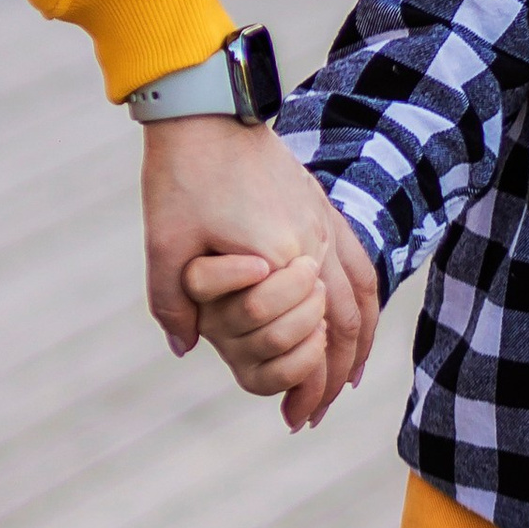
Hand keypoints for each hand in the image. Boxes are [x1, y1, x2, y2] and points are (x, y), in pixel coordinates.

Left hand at [140, 117, 373, 428]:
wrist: (206, 107)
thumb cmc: (181, 174)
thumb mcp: (164, 243)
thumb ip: (173, 301)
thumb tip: (187, 348)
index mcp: (278, 257)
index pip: (305, 337)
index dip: (303, 385)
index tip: (292, 419)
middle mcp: (312, 244)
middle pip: (340, 327)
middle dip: (330, 378)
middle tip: (312, 415)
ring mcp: (323, 223)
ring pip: (358, 298)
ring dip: (354, 347)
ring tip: (343, 383)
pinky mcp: (321, 207)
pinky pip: (360, 264)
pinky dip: (364, 303)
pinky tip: (355, 323)